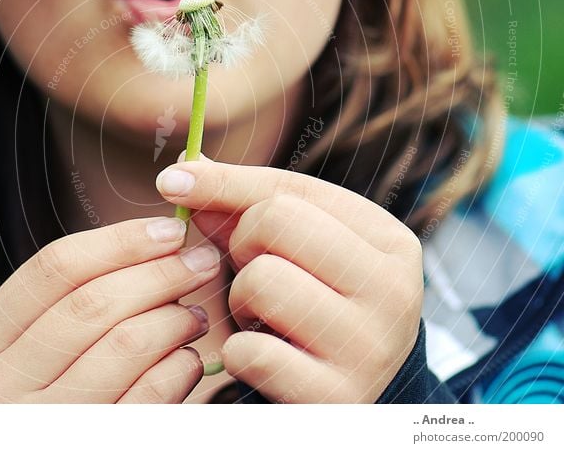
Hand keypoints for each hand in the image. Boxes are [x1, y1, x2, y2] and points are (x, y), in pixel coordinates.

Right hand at [0, 217, 221, 402]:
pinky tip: (187, 359)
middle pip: (93, 302)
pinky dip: (179, 366)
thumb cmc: (54, 396)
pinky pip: (151, 392)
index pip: (55, 268)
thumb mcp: (37, 349)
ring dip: (175, 318)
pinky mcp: (93, 447)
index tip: (169, 230)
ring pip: (126, 342)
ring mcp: (44, 423)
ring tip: (195, 315)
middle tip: (201, 262)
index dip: (120, 242)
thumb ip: (76, 298)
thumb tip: (157, 239)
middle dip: (159, 273)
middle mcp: (1, 386)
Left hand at [155, 154, 423, 402]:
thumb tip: (180, 171)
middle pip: (274, 222)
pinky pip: (250, 351)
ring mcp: (370, 347)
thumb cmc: (313, 304)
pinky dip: (239, 353)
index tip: (174, 182)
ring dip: (240, 301)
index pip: (289, 190)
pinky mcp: (335, 397)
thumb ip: (241, 206)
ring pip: (261, 281)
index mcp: (389, 241)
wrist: (350, 395)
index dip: (225, 187)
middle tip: (254, 274)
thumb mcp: (292, 250)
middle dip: (242, 245)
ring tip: (263, 318)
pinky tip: (264, 357)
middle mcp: (394, 290)